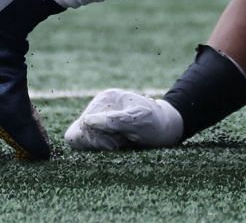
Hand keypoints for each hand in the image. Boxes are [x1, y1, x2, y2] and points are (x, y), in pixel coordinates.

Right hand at [64, 89, 183, 151]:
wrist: (166, 128)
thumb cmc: (155, 123)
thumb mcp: (139, 122)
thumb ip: (114, 120)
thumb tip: (87, 121)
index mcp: (106, 98)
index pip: (84, 124)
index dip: (97, 140)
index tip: (116, 145)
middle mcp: (98, 106)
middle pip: (79, 132)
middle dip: (98, 143)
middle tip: (119, 144)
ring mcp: (97, 117)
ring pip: (79, 139)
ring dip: (97, 146)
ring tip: (117, 144)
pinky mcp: (98, 128)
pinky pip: (84, 143)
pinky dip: (97, 148)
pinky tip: (113, 147)